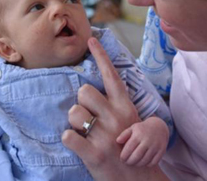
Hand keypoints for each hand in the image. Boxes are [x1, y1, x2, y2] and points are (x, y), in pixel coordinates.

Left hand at [62, 37, 168, 180]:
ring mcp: (105, 135)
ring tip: (85, 132)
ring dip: (74, 121)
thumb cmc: (129, 148)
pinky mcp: (93, 154)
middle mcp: (116, 116)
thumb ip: (112, 105)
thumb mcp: (129, 121)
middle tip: (88, 117)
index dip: (100, 55)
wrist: (138, 180)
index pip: (111, 74)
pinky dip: (69, 140)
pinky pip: (68, 136)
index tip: (90, 39)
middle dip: (81, 102)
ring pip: (73, 111)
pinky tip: (78, 145)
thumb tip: (89, 89)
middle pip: (84, 91)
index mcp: (125, 106)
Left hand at [117, 116, 168, 166]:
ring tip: (134, 163)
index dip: (124, 156)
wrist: (159, 127)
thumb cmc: (142, 129)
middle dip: (130, 162)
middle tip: (127, 162)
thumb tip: (117, 141)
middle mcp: (147, 140)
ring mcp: (155, 146)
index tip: (122, 159)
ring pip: (145, 160)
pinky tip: (143, 162)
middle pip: (136, 156)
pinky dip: (147, 164)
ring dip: (138, 164)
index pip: (128, 149)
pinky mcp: (161, 150)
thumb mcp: (133, 128)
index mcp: (138, 134)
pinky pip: (153, 162)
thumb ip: (124, 135)